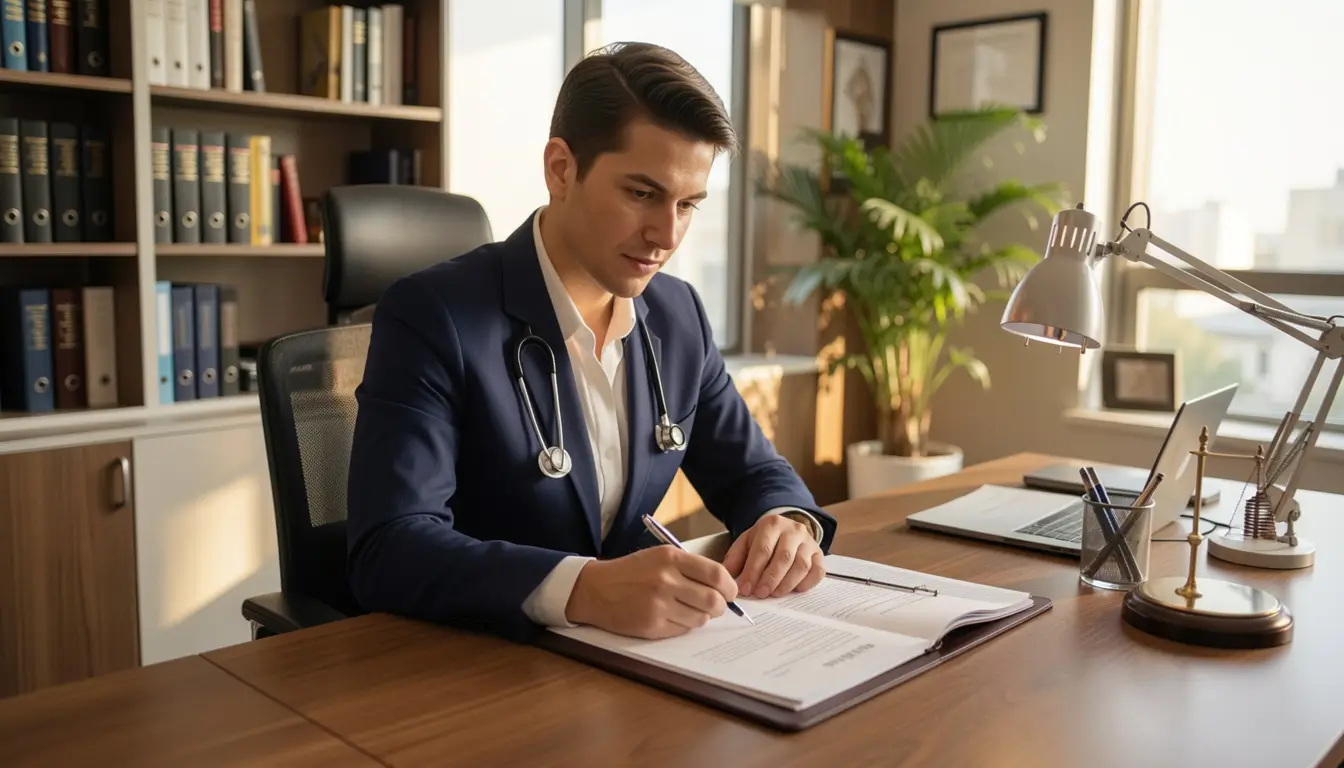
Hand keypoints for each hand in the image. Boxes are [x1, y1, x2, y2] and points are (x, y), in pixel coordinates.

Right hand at [564, 546, 738, 639]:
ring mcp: (658, 605)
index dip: (730, 587)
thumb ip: (690, 567)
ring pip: (701, 618)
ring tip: (688, 610)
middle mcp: (666, 580)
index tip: (730, 593)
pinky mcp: (651, 625)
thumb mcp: (660, 556)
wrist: (596, 589)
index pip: (717, 574)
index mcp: (671, 558)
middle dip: (721, 607)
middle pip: (713, 600)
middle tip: (717, 607)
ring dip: (701, 617)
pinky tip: (671, 616)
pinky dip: (683, 625)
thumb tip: (723, 586)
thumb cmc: (631, 572)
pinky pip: (683, 630)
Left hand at [723, 514, 824, 598]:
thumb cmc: (763, 540)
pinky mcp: (819, 554)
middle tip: (760, 594)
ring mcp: (809, 542)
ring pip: (801, 565)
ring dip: (787, 584)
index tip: (745, 589)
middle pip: (784, 558)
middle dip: (770, 579)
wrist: (785, 530)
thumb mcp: (746, 542)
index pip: (763, 549)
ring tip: (774, 594)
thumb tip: (727, 578)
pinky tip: (794, 590)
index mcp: (772, 524)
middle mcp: (793, 530)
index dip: (753, 571)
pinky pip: (818, 571)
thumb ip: (735, 558)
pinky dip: (807, 583)